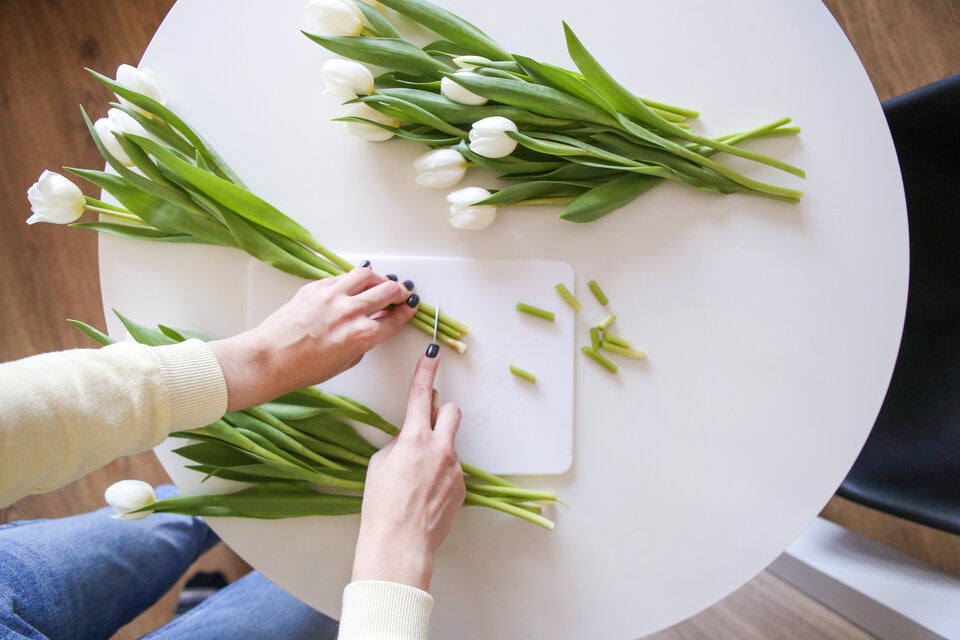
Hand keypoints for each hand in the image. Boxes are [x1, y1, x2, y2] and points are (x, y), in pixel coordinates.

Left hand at [209, 265, 418, 409]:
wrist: (271, 358)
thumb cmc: (305, 368)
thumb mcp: (346, 361)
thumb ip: (365, 342)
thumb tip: (373, 326)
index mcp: (363, 335)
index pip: (395, 318)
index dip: (407, 311)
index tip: (410, 306)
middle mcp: (351, 311)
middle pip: (387, 290)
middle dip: (399, 290)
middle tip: (402, 291)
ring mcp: (333, 296)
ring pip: (366, 274)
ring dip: (379, 277)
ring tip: (381, 281)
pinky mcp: (316, 287)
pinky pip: (342, 277)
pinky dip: (353, 278)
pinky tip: (355, 282)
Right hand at [350, 350, 464, 591]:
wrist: (400, 544)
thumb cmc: (381, 506)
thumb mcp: (379, 466)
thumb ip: (397, 444)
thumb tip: (409, 439)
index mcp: (414, 438)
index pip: (420, 394)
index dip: (425, 370)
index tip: (432, 352)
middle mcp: (440, 448)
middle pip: (451, 411)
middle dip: (440, 414)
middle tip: (425, 429)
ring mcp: (455, 468)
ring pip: (449, 446)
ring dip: (436, 454)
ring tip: (416, 483)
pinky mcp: (462, 487)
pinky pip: (451, 471)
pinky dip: (440, 477)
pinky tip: (425, 498)